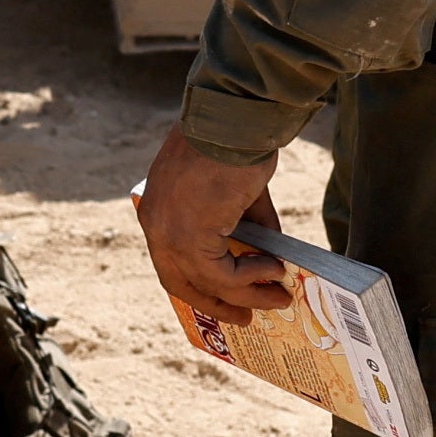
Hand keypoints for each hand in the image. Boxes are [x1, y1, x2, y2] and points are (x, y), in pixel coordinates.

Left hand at [132, 125, 294, 329]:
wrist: (236, 120)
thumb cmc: (237, 142)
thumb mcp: (236, 191)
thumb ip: (244, 225)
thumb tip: (268, 256)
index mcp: (157, 208)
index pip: (170, 259)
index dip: (196, 284)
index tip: (225, 298)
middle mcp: (155, 224)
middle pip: (180, 282)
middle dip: (217, 303)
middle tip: (247, 316)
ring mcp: (170, 233)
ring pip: (208, 282)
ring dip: (248, 294)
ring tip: (280, 296)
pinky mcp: (191, 237)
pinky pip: (224, 274)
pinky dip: (252, 277)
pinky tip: (276, 269)